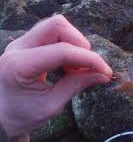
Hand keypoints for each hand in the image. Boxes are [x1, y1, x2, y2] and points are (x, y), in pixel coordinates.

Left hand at [0, 15, 111, 141]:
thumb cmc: (20, 116)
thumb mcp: (51, 106)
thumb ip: (77, 85)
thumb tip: (103, 75)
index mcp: (19, 65)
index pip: (62, 51)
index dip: (89, 59)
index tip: (106, 71)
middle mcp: (18, 47)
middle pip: (57, 26)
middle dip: (80, 44)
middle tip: (86, 67)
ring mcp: (21, 43)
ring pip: (56, 26)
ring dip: (74, 43)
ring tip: (77, 67)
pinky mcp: (27, 44)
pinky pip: (52, 34)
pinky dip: (67, 45)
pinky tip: (69, 65)